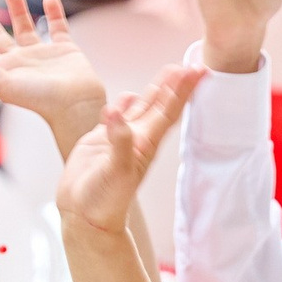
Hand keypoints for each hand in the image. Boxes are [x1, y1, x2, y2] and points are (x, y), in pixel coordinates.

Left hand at [0, 0, 105, 136]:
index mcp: (4, 69)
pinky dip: (54, 12)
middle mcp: (21, 60)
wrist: (77, 104)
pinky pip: (58, 26)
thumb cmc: (41, 100)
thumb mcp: (6, 87)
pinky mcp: (65, 50)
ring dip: (17, 8)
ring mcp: (43, 54)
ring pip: (25, 26)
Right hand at [55, 64, 201, 231]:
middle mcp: (137, 139)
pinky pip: (117, 117)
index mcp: (145, 143)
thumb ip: (118, 142)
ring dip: (154, 91)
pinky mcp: (100, 141)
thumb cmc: (104, 200)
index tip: (196, 71)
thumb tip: (116, 113)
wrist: (85, 216)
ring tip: (166, 74)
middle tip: (188, 65)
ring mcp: (120, 139)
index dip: (183, 90)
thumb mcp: (115, 171)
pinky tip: (126, 97)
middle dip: (175, 85)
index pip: (168, 110)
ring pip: (141, 108)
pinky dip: (123, 104)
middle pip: (160, 105)